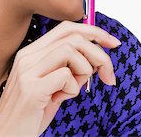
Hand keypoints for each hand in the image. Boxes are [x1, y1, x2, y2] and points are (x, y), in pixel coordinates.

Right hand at [0, 21, 120, 136]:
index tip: (113, 43)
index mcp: (32, 52)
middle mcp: (27, 56)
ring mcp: (27, 72)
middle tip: (109, 76)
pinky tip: (61, 99)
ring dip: (85, 71)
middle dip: (99, 55)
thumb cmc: (32, 112)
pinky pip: (65, 76)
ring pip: (71, 51)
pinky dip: (73, 88)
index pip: (68, 28)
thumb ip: (70, 68)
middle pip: (75, 37)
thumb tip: (98, 58)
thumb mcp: (54, 84)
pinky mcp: (31, 89)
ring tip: (74, 89)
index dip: (95, 32)